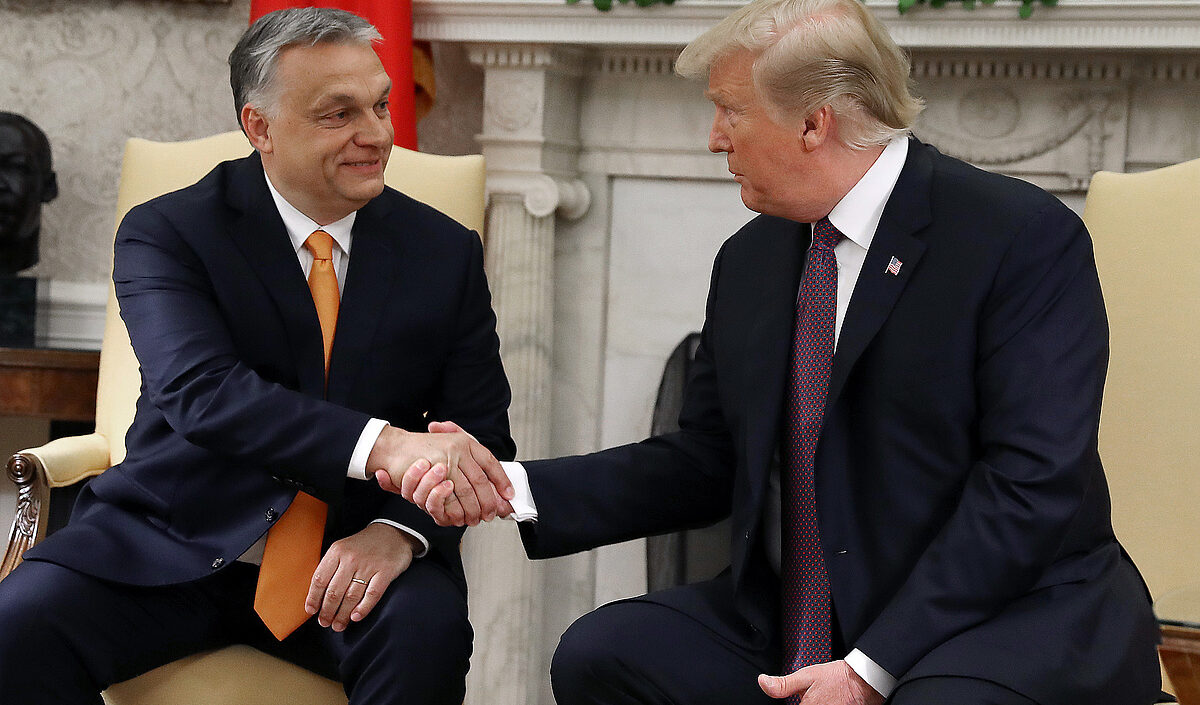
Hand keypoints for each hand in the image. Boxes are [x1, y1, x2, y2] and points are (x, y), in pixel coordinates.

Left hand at [304, 523, 418, 631]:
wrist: (393, 532)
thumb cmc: (364, 545)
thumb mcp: (343, 548)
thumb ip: (331, 566)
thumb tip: (318, 595)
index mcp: (337, 551)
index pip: (320, 579)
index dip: (313, 598)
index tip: (311, 611)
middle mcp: (351, 558)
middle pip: (334, 591)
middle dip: (327, 611)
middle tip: (325, 623)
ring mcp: (369, 565)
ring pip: (351, 596)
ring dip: (342, 615)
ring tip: (338, 625)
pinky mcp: (386, 571)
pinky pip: (372, 595)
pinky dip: (363, 608)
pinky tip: (355, 617)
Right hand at [368, 423, 513, 526]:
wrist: (394, 447)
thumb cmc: (422, 449)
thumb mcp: (447, 446)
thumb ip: (468, 463)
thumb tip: (492, 486)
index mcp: (465, 441)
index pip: (489, 462)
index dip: (501, 479)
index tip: (509, 494)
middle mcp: (458, 448)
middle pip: (481, 480)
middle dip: (489, 501)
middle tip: (492, 513)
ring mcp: (447, 460)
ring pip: (467, 491)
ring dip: (473, 508)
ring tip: (477, 518)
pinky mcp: (434, 473)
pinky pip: (450, 496)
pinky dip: (456, 509)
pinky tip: (460, 516)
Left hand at [758, 661, 883, 704]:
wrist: (863, 681)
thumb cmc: (837, 677)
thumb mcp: (806, 675)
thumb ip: (783, 684)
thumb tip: (763, 682)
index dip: (794, 702)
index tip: (801, 697)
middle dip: (803, 702)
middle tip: (813, 694)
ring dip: (813, 702)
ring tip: (822, 696)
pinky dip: (823, 704)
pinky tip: (826, 700)